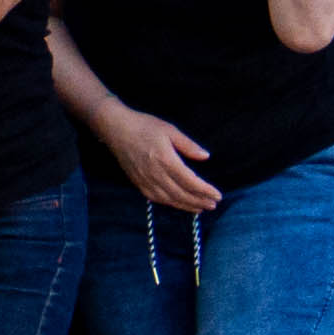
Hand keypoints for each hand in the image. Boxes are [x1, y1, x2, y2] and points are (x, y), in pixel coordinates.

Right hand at [99, 106, 222, 213]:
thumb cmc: (144, 126)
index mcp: (165, 159)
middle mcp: (155, 173)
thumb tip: (205, 156)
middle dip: (199, 201)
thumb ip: (188, 145)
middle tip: (213, 205)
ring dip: (187, 206)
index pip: (190, 181)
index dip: (205, 191)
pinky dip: (170, 204)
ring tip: (201, 208)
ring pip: (169, 199)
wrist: (116, 129)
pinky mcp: (138, 183)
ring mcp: (145, 180)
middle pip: (182, 194)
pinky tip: (179, 204)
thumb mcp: (170, 130)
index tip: (218, 195)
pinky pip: (156, 198)